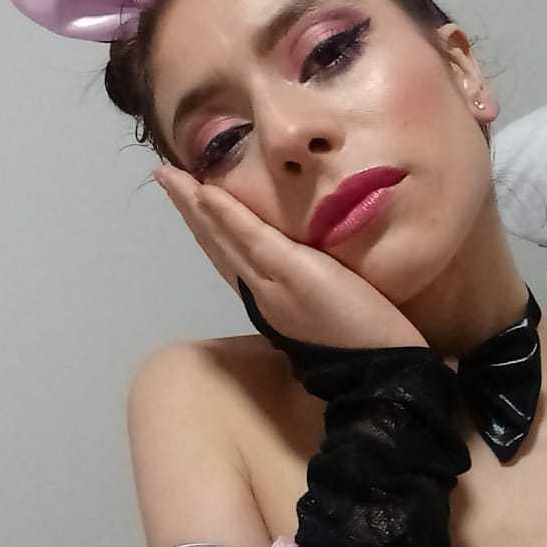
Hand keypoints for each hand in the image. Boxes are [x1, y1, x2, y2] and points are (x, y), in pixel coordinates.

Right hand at [153, 164, 425, 349]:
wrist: (382, 371)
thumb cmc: (364, 342)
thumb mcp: (327, 306)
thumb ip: (308, 285)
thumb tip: (305, 260)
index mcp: (269, 298)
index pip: (229, 256)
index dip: (206, 226)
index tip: (190, 198)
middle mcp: (260, 292)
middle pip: (215, 244)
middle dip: (187, 209)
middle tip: (164, 176)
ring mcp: (272, 283)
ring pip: (223, 238)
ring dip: (193, 204)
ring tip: (170, 175)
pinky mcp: (293, 274)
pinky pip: (252, 239)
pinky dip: (227, 215)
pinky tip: (206, 192)